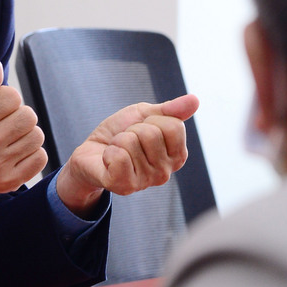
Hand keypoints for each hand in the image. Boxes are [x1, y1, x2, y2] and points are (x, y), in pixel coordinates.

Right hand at [0, 59, 47, 227]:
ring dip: (26, 133)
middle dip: (18, 114)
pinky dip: (32, 152)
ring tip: (9, 137)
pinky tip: (14, 152)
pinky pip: (40, 158)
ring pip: (37, 136)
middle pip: (28, 116)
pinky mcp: (8, 182)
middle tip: (3, 123)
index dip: (6, 97)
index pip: (11, 96)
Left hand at [54, 94, 199, 216]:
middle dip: (132, 130)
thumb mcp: (145, 115)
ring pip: (132, 142)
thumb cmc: (120, 134)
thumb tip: (195, 100)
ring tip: (116, 149)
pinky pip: (119, 157)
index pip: (174, 126)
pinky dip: (108, 152)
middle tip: (125, 140)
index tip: (142, 128)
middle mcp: (165, 172)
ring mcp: (145, 182)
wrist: (91, 151)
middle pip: (152, 133)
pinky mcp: (124, 186)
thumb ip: (170, 110)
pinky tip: (109, 160)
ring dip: (118, 141)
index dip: (152, 120)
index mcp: (176, 155)